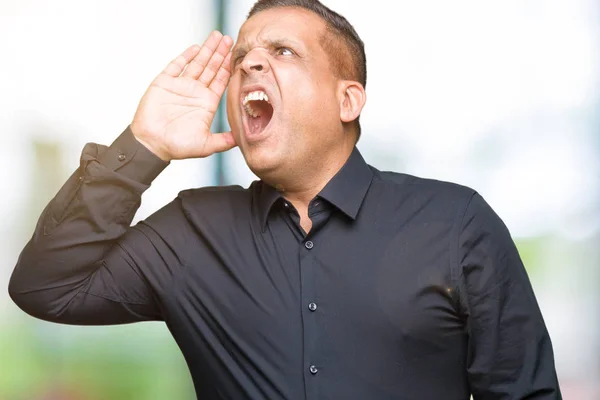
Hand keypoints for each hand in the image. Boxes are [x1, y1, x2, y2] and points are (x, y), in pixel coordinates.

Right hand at [131, 31, 235, 160]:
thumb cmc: (178, 147)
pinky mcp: (164, 82)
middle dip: (220, 53)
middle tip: (230, 39)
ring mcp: (180, 86)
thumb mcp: (206, 145)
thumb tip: (242, 140)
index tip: (238, 56)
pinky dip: (186, 56)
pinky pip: (176, 66)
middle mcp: (195, 92)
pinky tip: (196, 48)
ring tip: (216, 35)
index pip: (221, 81)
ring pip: (197, 63)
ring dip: (207, 50)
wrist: (152, 144)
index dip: (229, 68)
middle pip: (211, 68)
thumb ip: (224, 141)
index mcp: (207, 103)